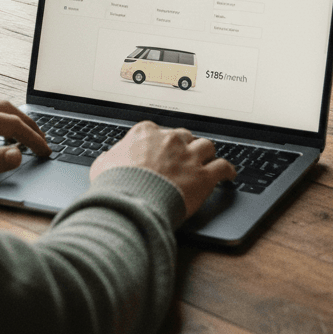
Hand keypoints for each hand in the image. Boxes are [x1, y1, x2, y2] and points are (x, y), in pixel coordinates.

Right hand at [89, 121, 236, 219]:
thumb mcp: (103, 165)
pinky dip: (228, 170)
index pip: (159, 131)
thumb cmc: (115, 184)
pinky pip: (223, 167)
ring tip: (208, 161)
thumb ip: (110, 158)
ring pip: (207, 146)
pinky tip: (229, 174)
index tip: (162, 149)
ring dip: (207, 154)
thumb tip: (108, 160)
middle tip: (184, 158)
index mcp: (146, 133)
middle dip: (185, 146)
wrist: (131, 202)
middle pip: (185, 136)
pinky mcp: (203, 176)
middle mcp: (170, 140)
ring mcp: (188, 156)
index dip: (162, 142)